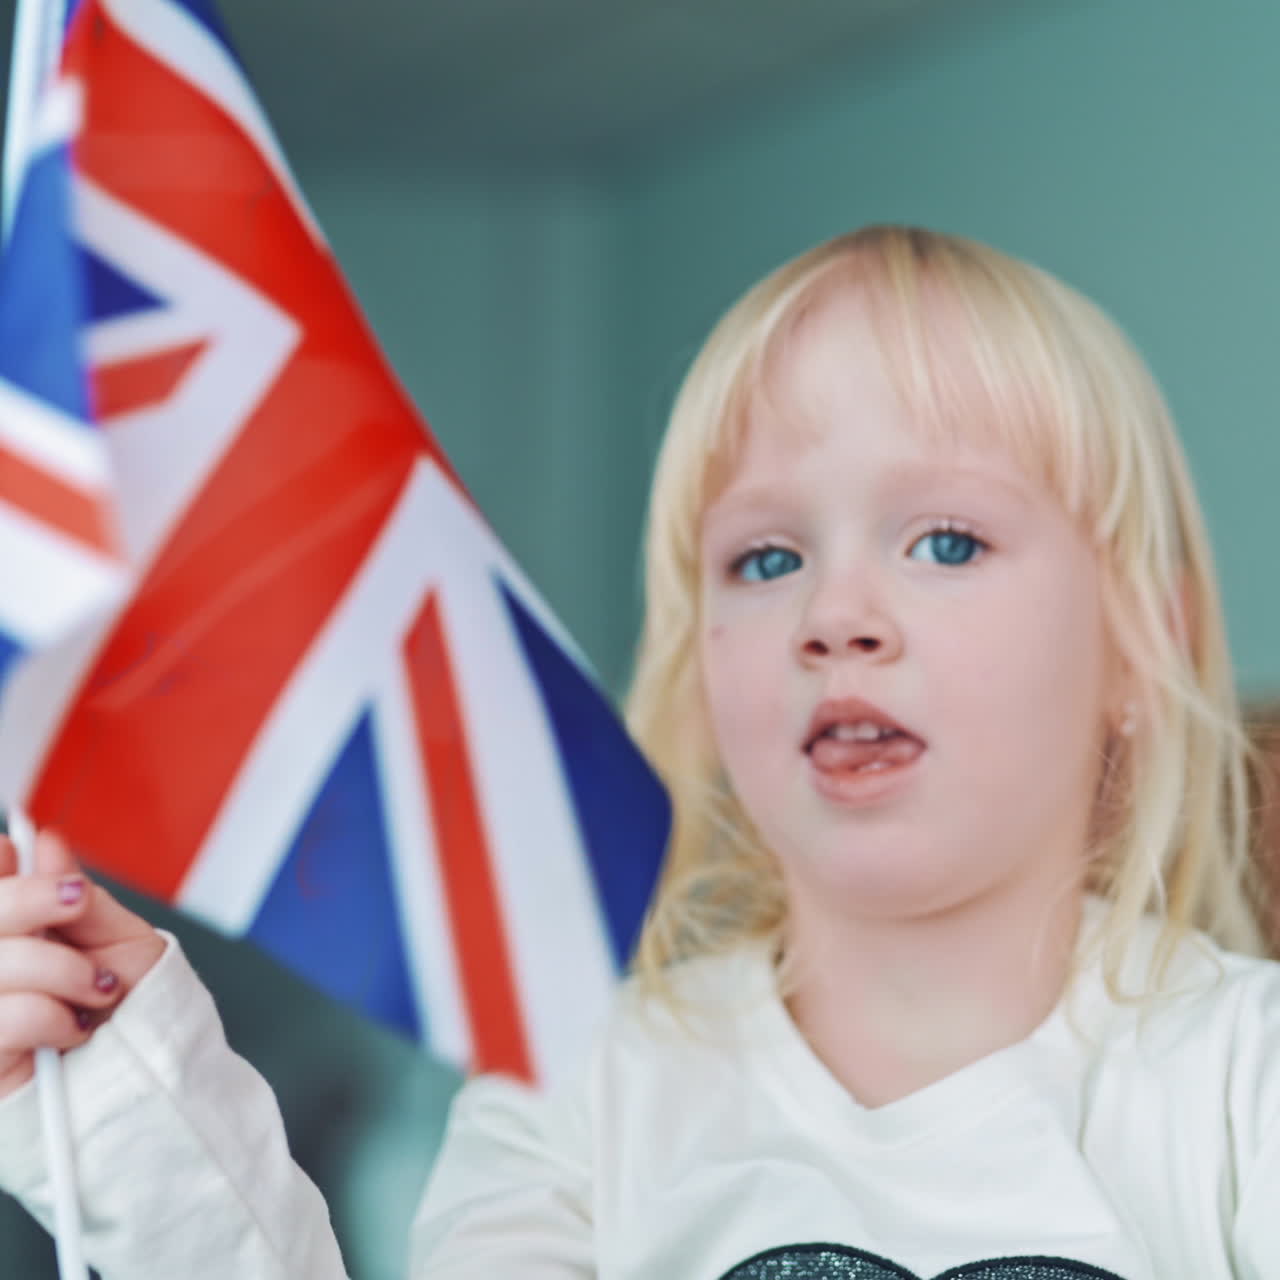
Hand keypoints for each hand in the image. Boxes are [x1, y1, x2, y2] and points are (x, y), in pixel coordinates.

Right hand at [0, 829, 166, 1098]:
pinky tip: (72, 1028)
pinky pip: (8, 1016)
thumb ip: (78, 899)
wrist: (153, 1075)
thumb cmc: (135, 1011)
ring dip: (61, 969)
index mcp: (14, 942)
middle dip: (32, 899)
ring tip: (95, 989)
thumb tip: (48, 845)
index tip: (16, 848)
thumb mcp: (119, 942)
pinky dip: (53, 1016)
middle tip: (75, 901)